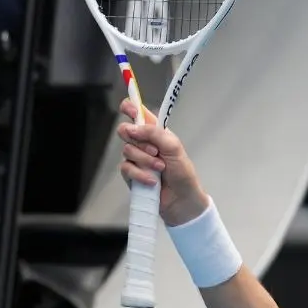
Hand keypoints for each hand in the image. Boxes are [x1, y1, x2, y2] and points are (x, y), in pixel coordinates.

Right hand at [116, 99, 208, 226]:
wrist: (181, 199)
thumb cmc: (183, 173)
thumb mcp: (174, 148)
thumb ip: (155, 134)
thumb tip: (133, 127)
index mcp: (157, 133)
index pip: (140, 115)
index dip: (131, 108)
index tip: (127, 108)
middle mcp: (144, 143)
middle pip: (125, 130)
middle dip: (138, 140)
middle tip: (154, 150)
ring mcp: (136, 159)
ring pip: (127, 150)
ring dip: (145, 160)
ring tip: (160, 168)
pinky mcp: (131, 174)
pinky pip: (126, 168)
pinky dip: (140, 174)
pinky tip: (152, 180)